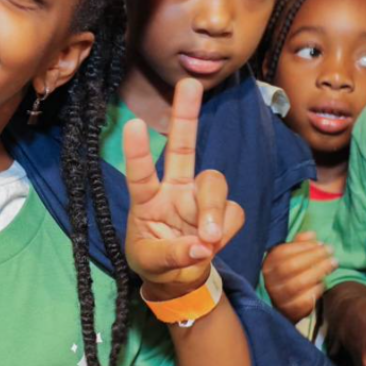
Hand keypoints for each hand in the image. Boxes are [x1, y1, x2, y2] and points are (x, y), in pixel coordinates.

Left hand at [124, 78, 245, 299]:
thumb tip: (200, 247)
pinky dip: (225, 232)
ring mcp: (199, 198)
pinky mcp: (223, 212)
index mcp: (147, 199)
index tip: (133, 125)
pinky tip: (213, 246)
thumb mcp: (150, 264)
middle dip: (185, 114)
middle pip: (183, 147)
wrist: (180, 281)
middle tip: (189, 84)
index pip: (140, 173)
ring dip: (212, 209)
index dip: (137, 151)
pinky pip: (233, 213)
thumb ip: (171, 256)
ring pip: (214, 183)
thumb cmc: (156, 263)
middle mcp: (175, 189)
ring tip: (206, 240)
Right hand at [263, 232, 336, 323]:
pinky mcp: (289, 311)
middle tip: (330, 252)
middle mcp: (270, 280)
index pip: (283, 252)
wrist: (286, 305)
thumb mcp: (291, 257)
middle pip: (291, 266)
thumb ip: (299, 244)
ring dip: (318, 271)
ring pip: (298, 283)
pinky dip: (316, 290)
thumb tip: (312, 235)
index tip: (320, 244)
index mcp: (269, 264)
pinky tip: (323, 282)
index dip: (303, 247)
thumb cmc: (291, 275)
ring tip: (333, 263)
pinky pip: (304, 300)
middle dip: (313, 257)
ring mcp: (278, 297)